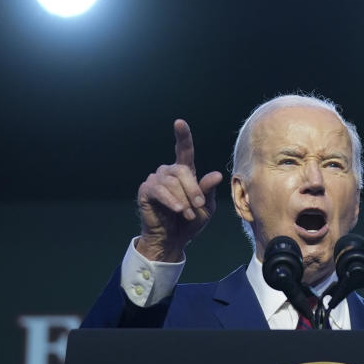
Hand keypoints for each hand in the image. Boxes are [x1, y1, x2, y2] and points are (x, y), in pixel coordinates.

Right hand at [134, 119, 222, 260]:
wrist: (173, 240)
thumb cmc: (190, 222)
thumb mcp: (205, 207)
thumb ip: (208, 190)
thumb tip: (217, 174)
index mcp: (184, 172)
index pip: (183, 150)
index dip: (182, 136)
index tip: (179, 123)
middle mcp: (168, 172)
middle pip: (182, 170)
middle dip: (193, 189)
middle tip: (198, 205)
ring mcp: (155, 180)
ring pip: (171, 182)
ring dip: (183, 199)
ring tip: (187, 214)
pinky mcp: (146, 191)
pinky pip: (159, 190)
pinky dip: (171, 200)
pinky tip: (177, 210)